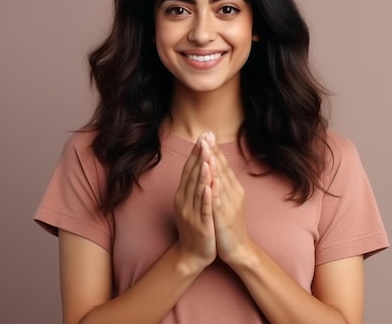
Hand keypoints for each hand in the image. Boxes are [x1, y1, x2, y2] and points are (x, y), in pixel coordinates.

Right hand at [174, 134, 216, 270]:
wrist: (192, 254)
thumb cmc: (195, 227)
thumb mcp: (191, 203)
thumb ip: (193, 186)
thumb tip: (198, 165)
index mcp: (182, 195)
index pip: (189, 169)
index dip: (195, 153)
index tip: (202, 137)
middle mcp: (184, 201)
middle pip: (192, 175)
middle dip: (199, 156)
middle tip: (204, 139)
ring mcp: (191, 213)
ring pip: (197, 189)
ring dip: (202, 173)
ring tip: (206, 157)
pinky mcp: (201, 225)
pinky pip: (204, 208)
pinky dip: (206, 196)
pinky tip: (209, 186)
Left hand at [204, 133, 253, 266]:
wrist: (238, 249)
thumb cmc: (229, 225)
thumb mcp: (226, 201)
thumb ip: (223, 185)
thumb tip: (216, 169)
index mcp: (233, 189)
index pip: (223, 165)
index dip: (215, 150)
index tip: (207, 135)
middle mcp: (233, 193)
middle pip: (222, 169)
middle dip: (214, 151)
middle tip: (207, 135)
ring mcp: (229, 204)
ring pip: (220, 181)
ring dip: (214, 164)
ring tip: (207, 150)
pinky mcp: (224, 216)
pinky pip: (218, 200)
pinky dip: (214, 188)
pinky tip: (210, 179)